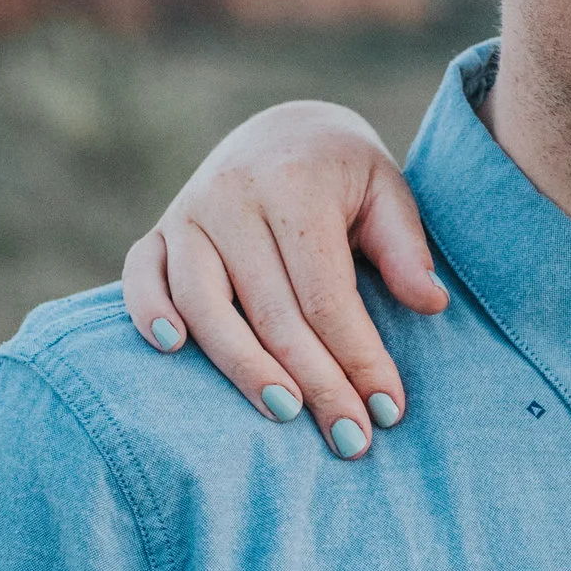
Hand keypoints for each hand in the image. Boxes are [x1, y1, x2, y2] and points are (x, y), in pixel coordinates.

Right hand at [121, 100, 448, 454]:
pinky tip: (173, 351)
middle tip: (351, 439)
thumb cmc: (345, 176)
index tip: (389, 410)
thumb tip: (430, 304)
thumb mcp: (387, 191)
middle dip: (317, 382)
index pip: (327, 294)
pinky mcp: (158, 231)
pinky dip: (148, 311)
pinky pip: (140, 275)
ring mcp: (188, 213)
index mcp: (295, 185)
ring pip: (205, 303)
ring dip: (243, 366)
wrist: (285, 131)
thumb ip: (406, 247)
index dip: (359, 357)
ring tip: (286, 414)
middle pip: (272, 311)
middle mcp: (233, 196)